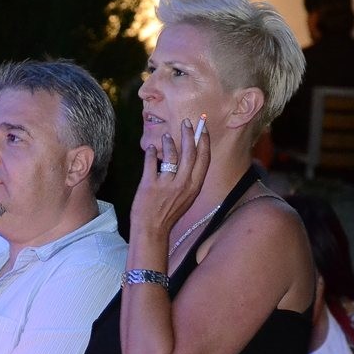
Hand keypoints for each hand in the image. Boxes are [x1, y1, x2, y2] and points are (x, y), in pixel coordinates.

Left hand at [131, 118, 210, 237]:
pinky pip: (151, 162)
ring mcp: (166, 185)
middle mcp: (183, 185)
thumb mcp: (186, 197)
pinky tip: (150, 149)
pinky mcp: (149, 185)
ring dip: (169, 142)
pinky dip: (151, 153)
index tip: (203, 129)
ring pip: (171, 155)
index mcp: (194, 187)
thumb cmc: (168, 213)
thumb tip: (188, 158)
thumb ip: (188, 180)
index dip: (204, 142)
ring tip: (166, 137)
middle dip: (189, 134)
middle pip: (190, 152)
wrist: (152, 230)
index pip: (204, 160)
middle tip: (186, 122)